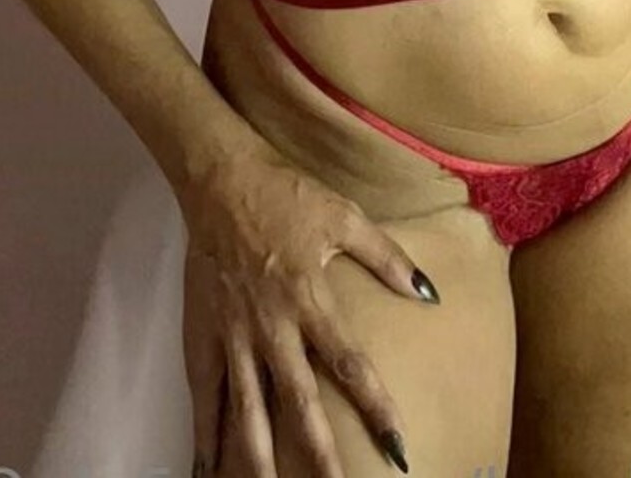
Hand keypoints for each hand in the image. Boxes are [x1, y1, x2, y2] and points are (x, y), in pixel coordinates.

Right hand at [178, 145, 435, 476]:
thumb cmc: (287, 196)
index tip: (398, 447)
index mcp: (311, 300)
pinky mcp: (202, 334)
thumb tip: (428, 293)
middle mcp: (272, 327)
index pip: (351, 366)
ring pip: (247, 410)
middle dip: (319, 455)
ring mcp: (233, 335)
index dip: (376, 409)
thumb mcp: (345, 217)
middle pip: (299, 404)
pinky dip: (203, 434)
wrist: (221, 180)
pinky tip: (205, 469)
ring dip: (259, 459)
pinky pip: (203, 394)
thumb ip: (388, 258)